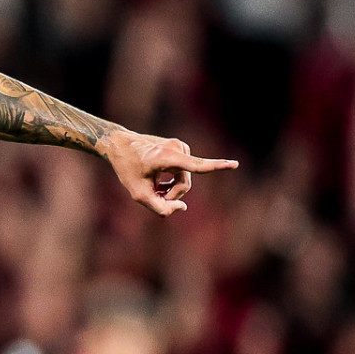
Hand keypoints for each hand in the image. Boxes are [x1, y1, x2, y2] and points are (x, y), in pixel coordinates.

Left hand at [102, 129, 235, 215]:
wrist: (120, 145)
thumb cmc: (127, 168)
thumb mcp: (138, 194)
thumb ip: (159, 207)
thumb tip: (182, 208)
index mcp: (166, 157)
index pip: (196, 165)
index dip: (216, 167)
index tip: (235, 164)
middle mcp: (177, 149)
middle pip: (185, 184)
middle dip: (171, 195)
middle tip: (154, 197)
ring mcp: (180, 147)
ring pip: (185, 179)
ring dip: (171, 189)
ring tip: (154, 189)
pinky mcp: (181, 148)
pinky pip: (183, 172)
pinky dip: (172, 181)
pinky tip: (159, 182)